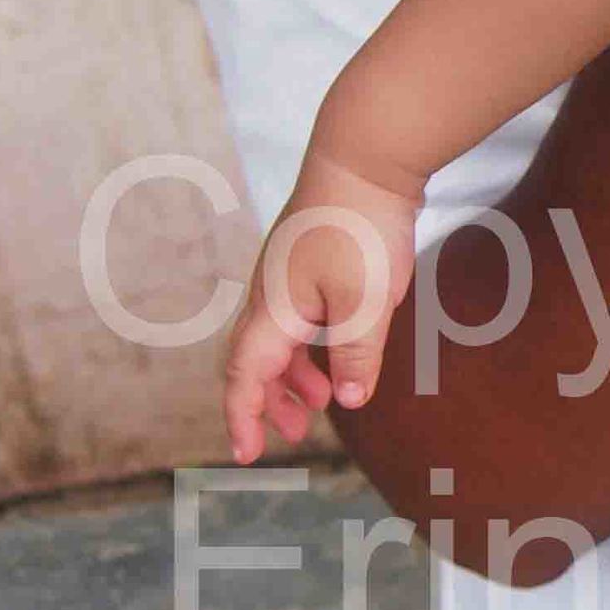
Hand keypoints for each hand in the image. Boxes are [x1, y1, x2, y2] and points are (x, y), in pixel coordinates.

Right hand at [223, 159, 421, 462]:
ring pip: (276, 337)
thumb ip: (356, 356)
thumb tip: (346, 402)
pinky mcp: (308, 256)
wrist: (366, 154)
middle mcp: (269, 292)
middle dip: (267, 401)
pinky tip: (337, 350)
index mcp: (273, 309)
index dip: (242, 417)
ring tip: (322, 402)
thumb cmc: (360, 224)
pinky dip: (308, 343)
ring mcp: (286, 271)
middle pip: (253, 360)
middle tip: (290, 435)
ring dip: (292, 374)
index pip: (242, 377)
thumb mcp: (367, 301)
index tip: (245, 456)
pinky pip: (297, 314)